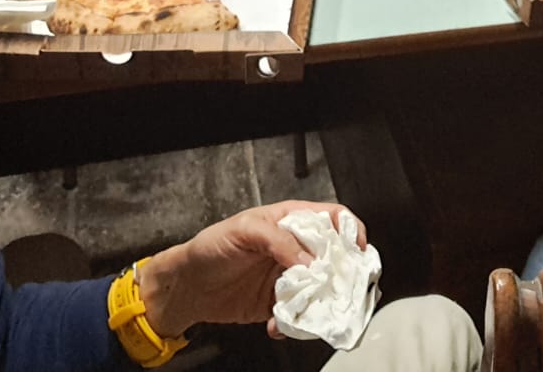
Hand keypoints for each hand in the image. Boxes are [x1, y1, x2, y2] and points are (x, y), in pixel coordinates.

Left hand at [138, 201, 363, 337]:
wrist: (187, 286)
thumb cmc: (210, 247)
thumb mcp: (243, 230)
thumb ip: (279, 240)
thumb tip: (309, 260)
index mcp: (291, 221)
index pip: (332, 218)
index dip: (349, 230)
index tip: (356, 249)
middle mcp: (295, 249)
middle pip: (334, 258)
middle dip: (341, 274)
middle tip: (339, 288)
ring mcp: (289, 278)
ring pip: (321, 290)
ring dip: (319, 303)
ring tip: (307, 311)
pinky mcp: (279, 304)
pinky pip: (300, 315)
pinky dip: (295, 324)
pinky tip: (278, 324)